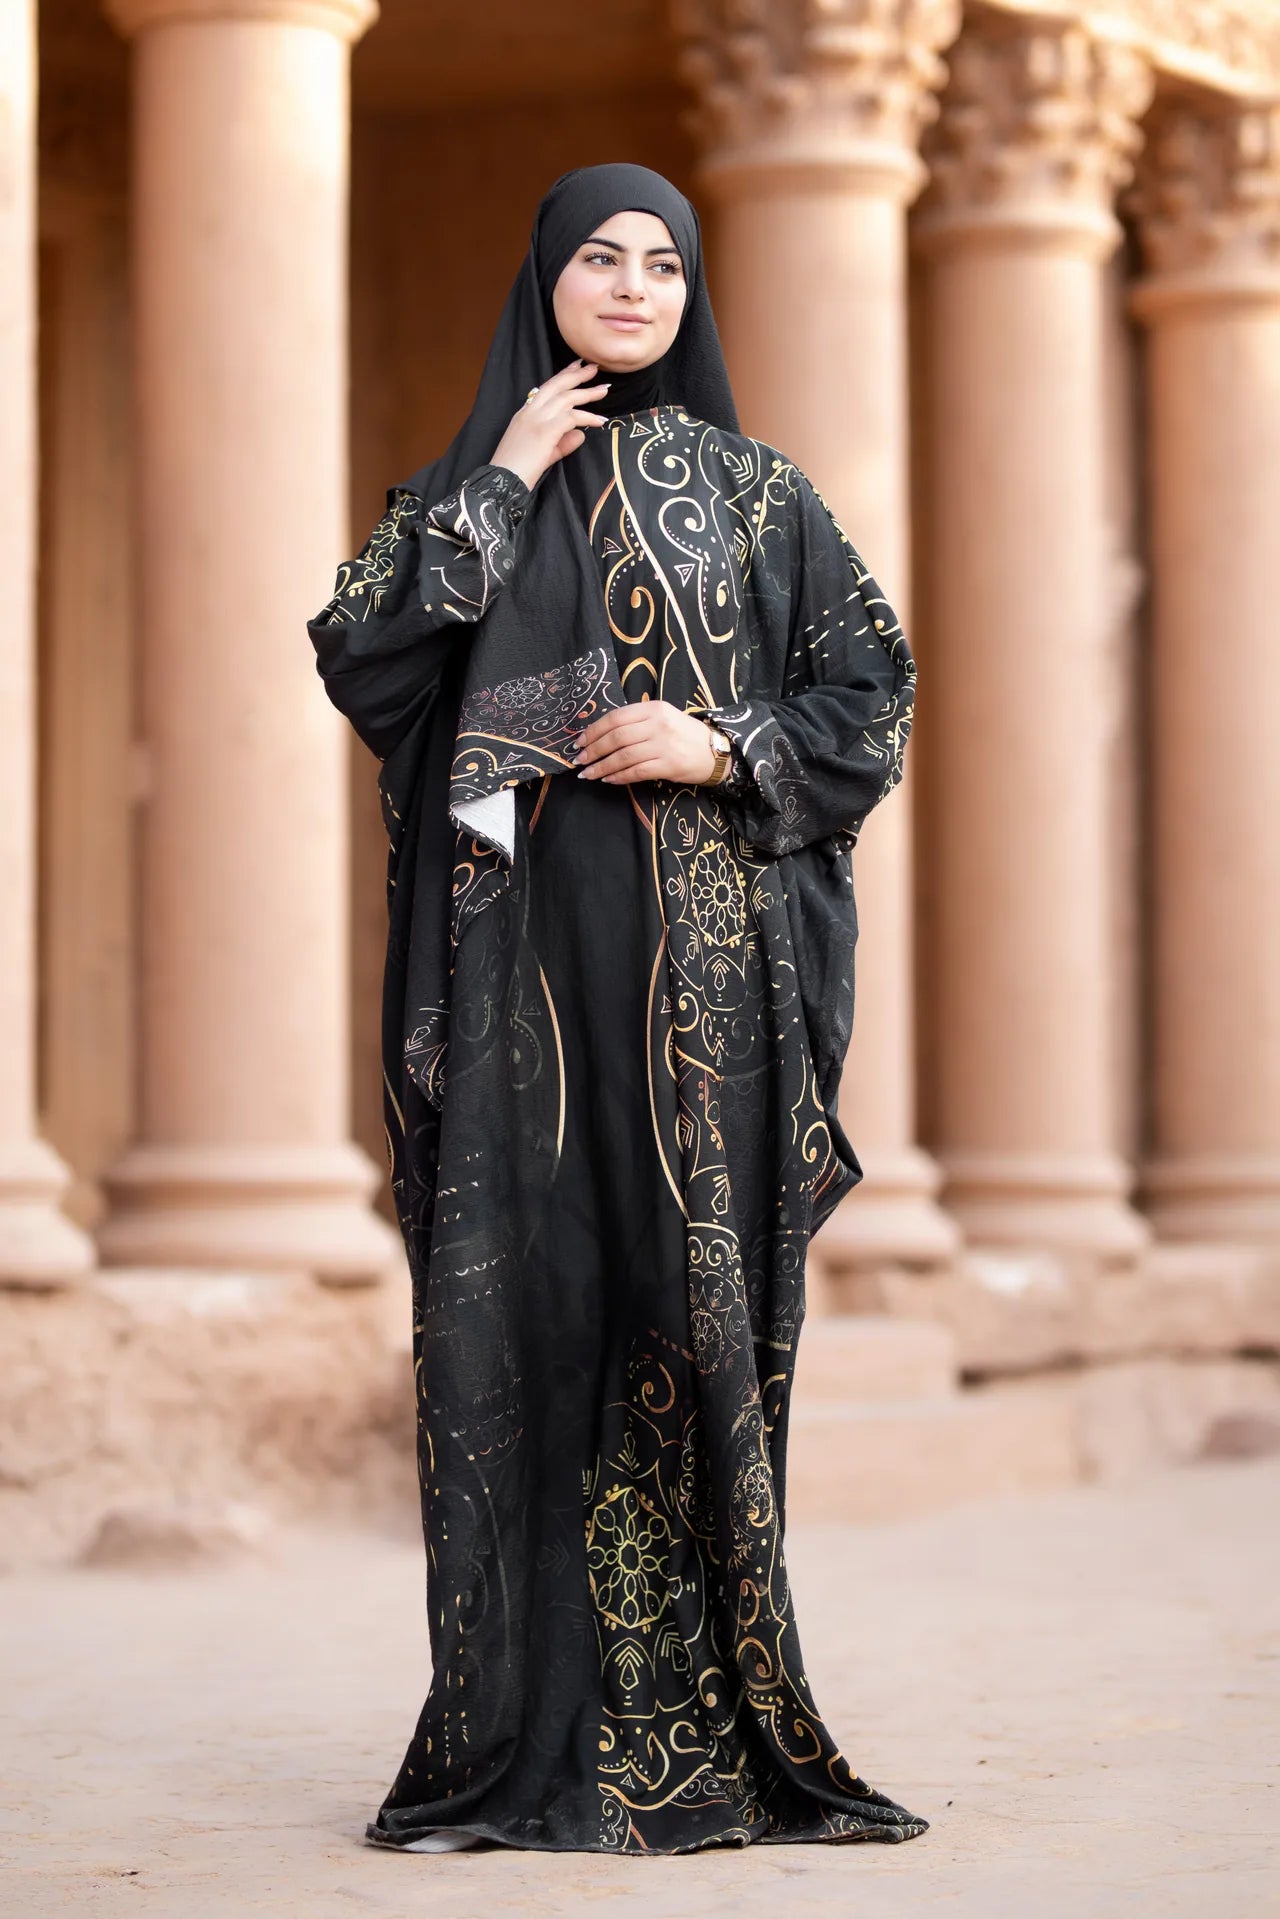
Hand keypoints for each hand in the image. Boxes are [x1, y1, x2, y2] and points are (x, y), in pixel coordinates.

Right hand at [490, 359, 611, 490]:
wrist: (503, 481)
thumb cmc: (517, 471)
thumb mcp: (543, 453)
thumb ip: (562, 443)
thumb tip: (580, 435)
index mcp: (525, 414)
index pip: (546, 388)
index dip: (562, 377)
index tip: (576, 368)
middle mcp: (530, 412)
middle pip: (556, 386)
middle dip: (576, 375)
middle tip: (593, 367)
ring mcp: (536, 420)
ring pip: (566, 398)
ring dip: (587, 393)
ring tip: (603, 390)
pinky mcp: (545, 431)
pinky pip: (572, 418)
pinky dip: (588, 417)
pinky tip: (600, 420)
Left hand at [574, 702, 721, 785]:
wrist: (714, 751)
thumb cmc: (683, 734)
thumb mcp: (662, 717)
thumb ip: (636, 721)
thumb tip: (600, 734)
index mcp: (653, 708)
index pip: (615, 718)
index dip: (594, 730)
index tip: (579, 741)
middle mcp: (658, 724)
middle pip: (616, 737)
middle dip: (593, 750)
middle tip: (580, 760)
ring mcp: (664, 745)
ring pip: (624, 756)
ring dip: (602, 766)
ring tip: (588, 773)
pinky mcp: (669, 765)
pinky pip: (636, 771)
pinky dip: (619, 776)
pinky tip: (608, 779)